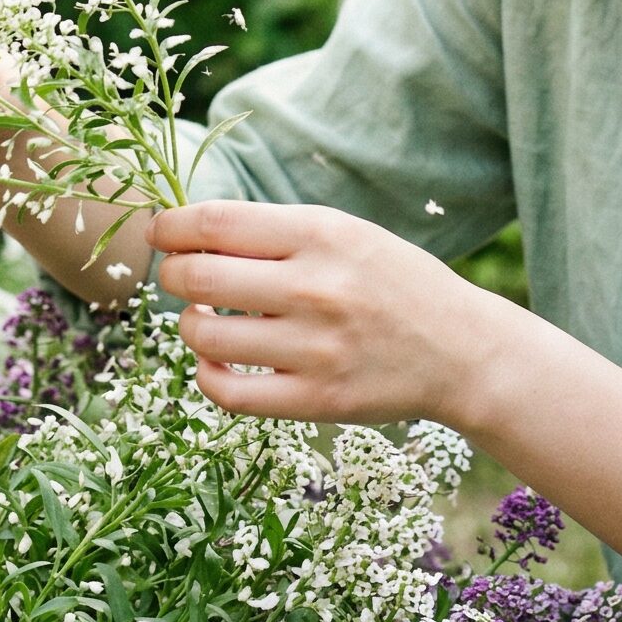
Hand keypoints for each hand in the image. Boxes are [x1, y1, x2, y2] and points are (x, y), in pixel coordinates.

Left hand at [146, 198, 509, 426]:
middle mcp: (315, 288)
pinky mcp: (317, 399)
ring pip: (205, 336)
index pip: (214, 223)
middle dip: (171, 275)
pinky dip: (207, 375)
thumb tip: (189, 233)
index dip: (170, 228)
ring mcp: (315, 348)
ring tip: (204, 320)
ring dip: (189, 325)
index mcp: (321, 234)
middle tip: (177, 277)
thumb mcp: (345, 233)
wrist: (461, 350)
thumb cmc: (393, 282)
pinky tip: (216, 362)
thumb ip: (275, 231)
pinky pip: (229, 393)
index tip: (160, 233)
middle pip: (199, 277)